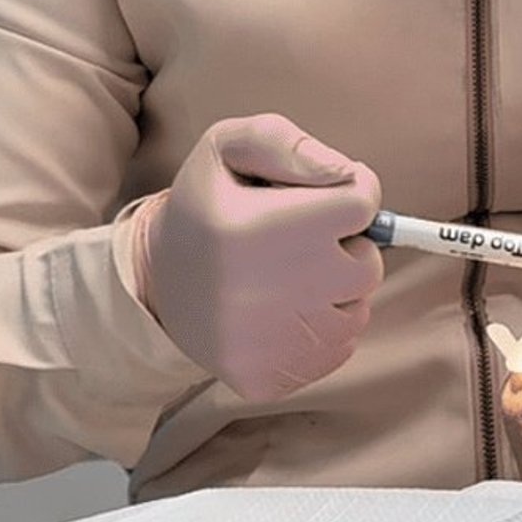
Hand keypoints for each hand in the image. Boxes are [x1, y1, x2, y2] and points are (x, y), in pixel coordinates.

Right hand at [129, 115, 382, 403]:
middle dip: (343, 247)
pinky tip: (279, 313)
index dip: (348, 193)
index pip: (363, 203)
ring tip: (285, 278)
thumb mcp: (226, 148)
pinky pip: (338, 349)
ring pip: (356, 310)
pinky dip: (320, 329)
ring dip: (334, 291)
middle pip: (367, 264)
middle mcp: (275, 291)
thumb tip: (346, 172)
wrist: (153, 286)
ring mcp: (274, 345)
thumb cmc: (204, 210)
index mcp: (264, 227)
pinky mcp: (272, 379)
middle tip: (295, 243)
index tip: (318, 200)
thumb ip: (286, 142)